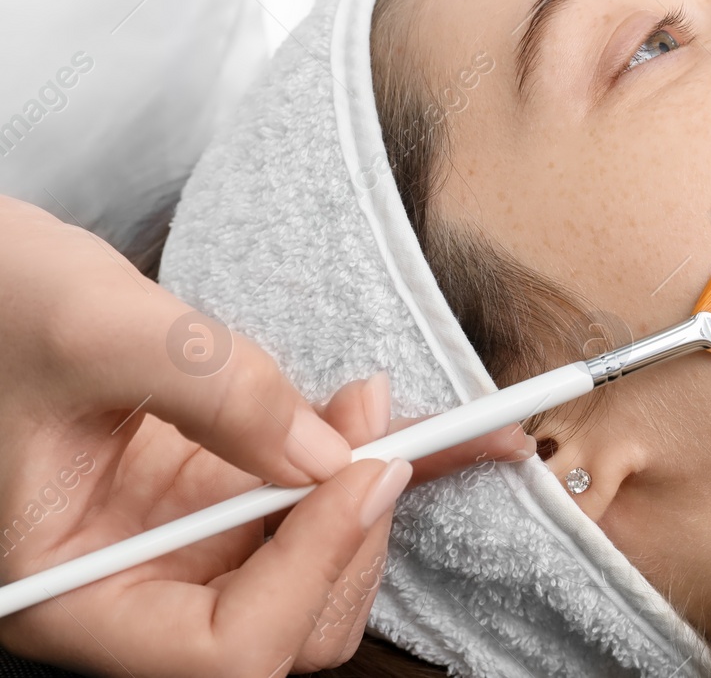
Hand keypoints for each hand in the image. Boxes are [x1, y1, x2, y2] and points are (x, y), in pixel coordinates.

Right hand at [0, 197, 530, 674]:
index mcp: (70, 594)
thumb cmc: (4, 302)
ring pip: (320, 572)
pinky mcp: (223, 495)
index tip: (364, 473)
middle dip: (354, 535)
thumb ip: (215, 390)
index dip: (308, 571)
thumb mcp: (98, 328)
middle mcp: (134, 587)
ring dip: (375, 496)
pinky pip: (320, 501)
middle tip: (385, 436)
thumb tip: (327, 454)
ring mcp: (185, 545)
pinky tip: (434, 430)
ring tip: (381, 408)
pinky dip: (379, 464)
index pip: (218, 649)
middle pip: (288, 627)